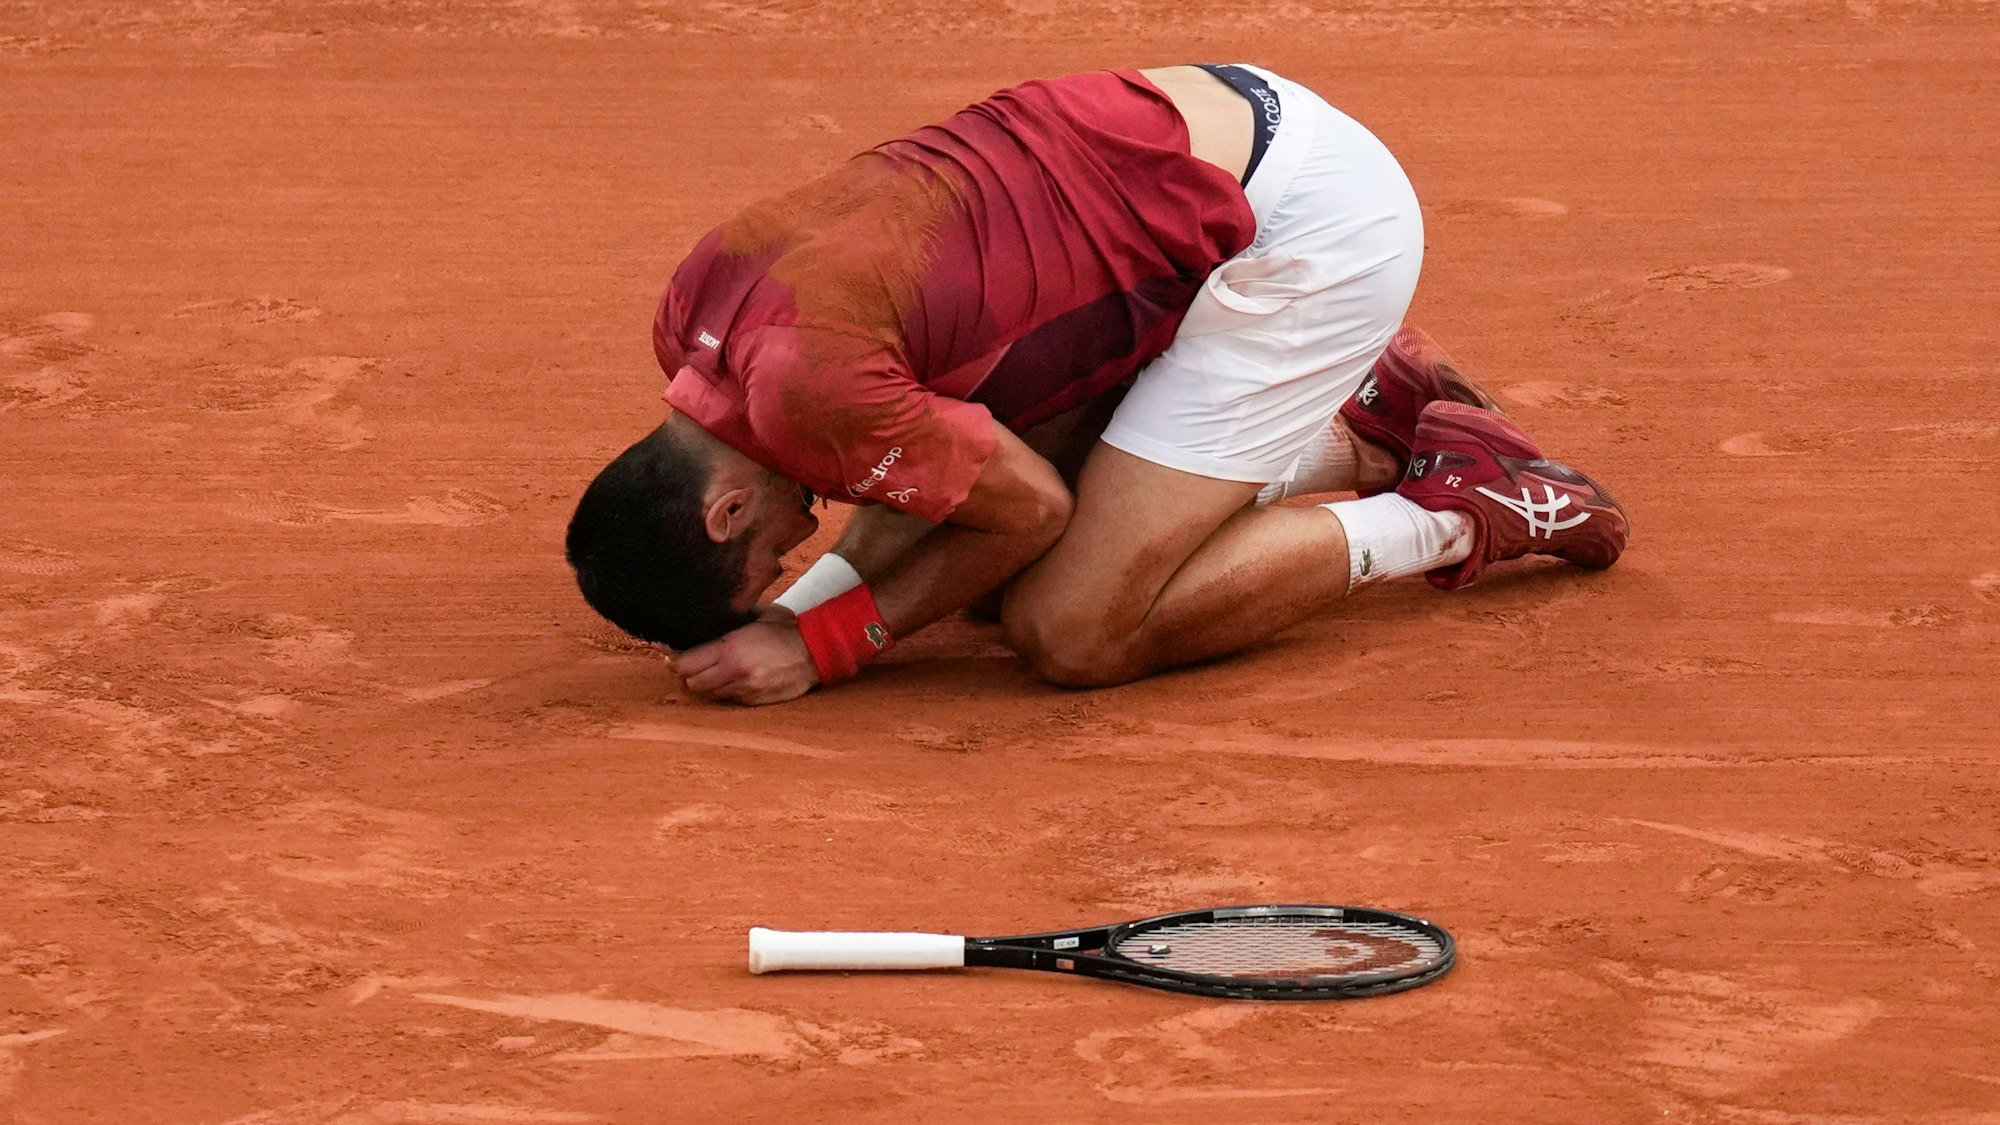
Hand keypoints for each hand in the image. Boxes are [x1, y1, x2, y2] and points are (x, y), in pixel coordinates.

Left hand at [672, 610, 818, 704]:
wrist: (818, 650)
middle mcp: (734, 671)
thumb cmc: (787, 628)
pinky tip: (736, 678)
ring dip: (708, 684)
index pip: (685, 664)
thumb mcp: (756, 615)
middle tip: (692, 665)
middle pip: (692, 683)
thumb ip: (729, 620)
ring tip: (715, 672)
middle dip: (689, 674)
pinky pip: (730, 699)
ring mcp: (746, 689)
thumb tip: (706, 620)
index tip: (672, 656)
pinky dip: (728, 691)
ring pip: (709, 694)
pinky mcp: (756, 700)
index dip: (675, 661)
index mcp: (730, 647)